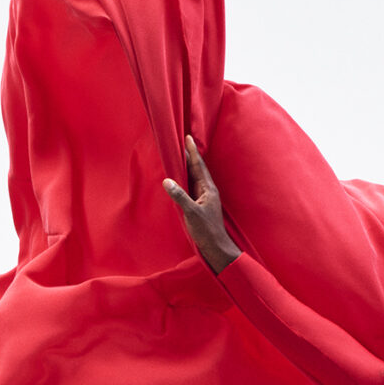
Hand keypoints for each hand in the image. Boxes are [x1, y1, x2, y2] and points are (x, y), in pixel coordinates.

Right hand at [163, 136, 239, 271]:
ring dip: (188, 165)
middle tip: (183, 141)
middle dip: (190, 155)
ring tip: (181, 154)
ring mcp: (205, 197)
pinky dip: (186, 178)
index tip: (188, 138)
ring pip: (195, 177)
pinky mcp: (201, 204)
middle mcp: (207, 190)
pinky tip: (182, 177)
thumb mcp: (191, 213)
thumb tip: (167, 181)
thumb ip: (179, 196)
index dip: (192, 152)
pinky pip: (192, 186)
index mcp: (208, 189)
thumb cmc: (206, 230)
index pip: (198, 166)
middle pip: (197, 168)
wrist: (216, 246)